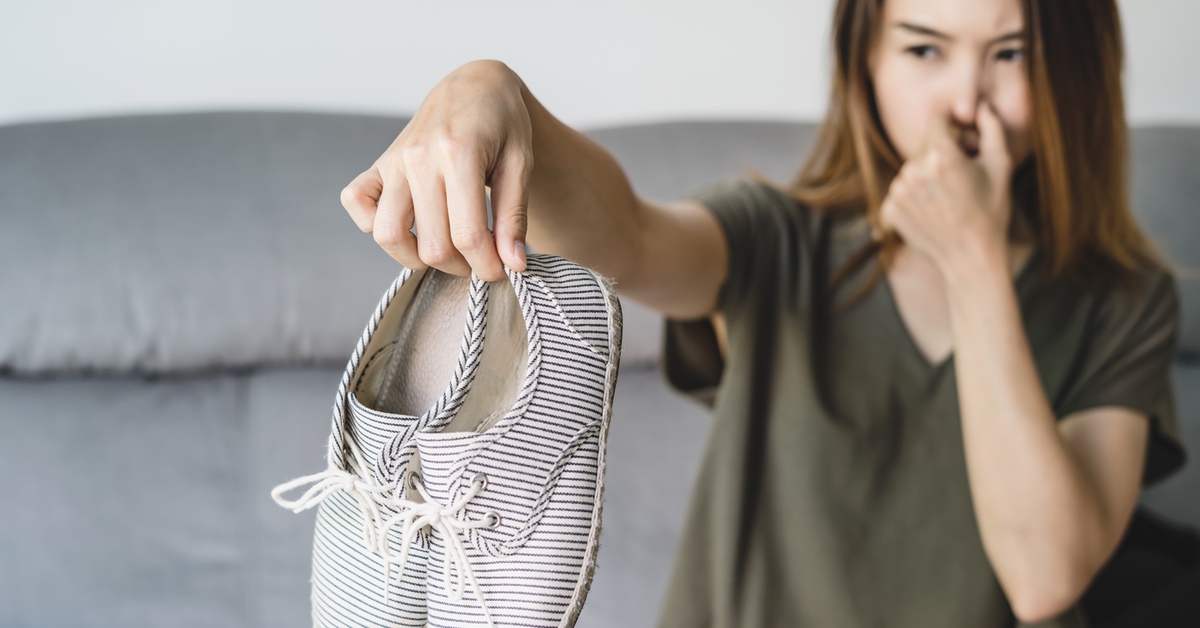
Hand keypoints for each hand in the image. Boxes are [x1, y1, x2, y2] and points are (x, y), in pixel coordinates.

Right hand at [341, 60, 531, 280]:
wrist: (474, 85)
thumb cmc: (503, 123)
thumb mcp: (520, 163)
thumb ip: (515, 216)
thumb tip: (514, 265)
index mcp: (459, 154)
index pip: (467, 236)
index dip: (487, 266)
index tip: (502, 270)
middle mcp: (418, 158)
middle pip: (431, 245)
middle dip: (460, 266)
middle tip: (479, 257)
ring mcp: (393, 161)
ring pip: (388, 235)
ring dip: (417, 257)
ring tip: (446, 250)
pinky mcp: (378, 164)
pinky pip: (357, 204)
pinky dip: (373, 224)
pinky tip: (408, 224)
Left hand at [878, 101, 1012, 273]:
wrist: (970, 260)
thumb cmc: (991, 212)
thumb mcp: (1001, 166)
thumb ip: (991, 128)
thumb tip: (981, 106)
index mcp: (941, 155)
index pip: (938, 120)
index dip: (953, 128)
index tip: (963, 141)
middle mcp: (913, 170)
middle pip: (925, 147)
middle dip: (942, 154)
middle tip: (962, 177)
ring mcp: (897, 191)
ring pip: (911, 169)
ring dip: (926, 176)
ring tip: (949, 198)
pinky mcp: (888, 210)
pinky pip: (901, 192)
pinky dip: (915, 197)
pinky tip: (934, 211)